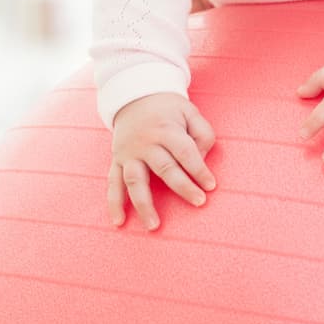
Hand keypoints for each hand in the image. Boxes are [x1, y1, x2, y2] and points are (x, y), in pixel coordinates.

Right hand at [107, 92, 216, 230]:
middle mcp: (146, 143)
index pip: (185, 152)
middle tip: (199, 202)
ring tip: (154, 226)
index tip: (211, 186)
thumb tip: (201, 162)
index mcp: (166, 129)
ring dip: (144, 205)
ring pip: (135, 181)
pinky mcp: (117, 160)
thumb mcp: (191, 112)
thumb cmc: (169, 109)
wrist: (135, 96)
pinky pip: (113, 184)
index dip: (199, 169)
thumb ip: (203, 134)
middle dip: (183, 187)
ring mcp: (129, 153)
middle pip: (164, 168)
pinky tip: (119, 221)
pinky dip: (114, 203)